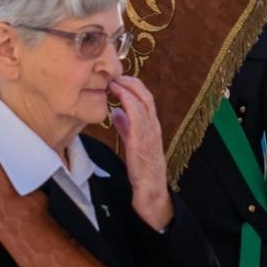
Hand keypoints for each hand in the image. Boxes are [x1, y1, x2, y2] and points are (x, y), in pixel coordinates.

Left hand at [109, 76, 171, 230]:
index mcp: (151, 125)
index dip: (131, 84)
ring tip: (114, 82)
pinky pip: (139, 117)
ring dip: (128, 89)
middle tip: (113, 75)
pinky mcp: (144, 142)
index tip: (116, 78)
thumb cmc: (142, 169)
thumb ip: (126, 127)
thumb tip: (115, 113)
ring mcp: (151, 133)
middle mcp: (153, 125)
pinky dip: (130, 104)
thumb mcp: (132, 142)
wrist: (150, 192)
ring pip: (144, 102)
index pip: (144, 96)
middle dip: (130, 81)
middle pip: (145, 94)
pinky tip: (119, 98)